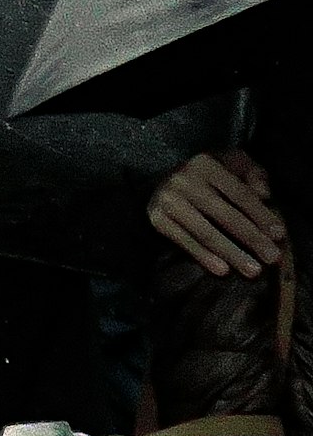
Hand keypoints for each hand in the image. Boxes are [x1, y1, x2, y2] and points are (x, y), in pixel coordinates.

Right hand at [152, 146, 287, 281]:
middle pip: (223, 214)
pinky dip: (203, 256)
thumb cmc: (208, 177)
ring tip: (252, 270)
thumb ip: (254, 175)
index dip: (260, 215)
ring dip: (231, 253)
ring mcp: (168, 200)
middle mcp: (183, 180)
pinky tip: (222, 270)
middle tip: (272, 258)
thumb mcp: (233, 165)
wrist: (162, 180)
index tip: (279, 235)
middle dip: (251, 238)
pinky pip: (184, 241)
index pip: (238, 193)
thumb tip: (264, 194)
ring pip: (204, 232)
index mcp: (206, 164)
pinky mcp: (157, 218)